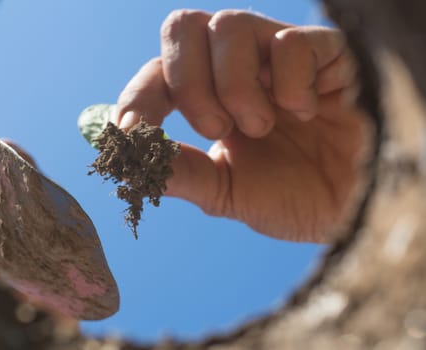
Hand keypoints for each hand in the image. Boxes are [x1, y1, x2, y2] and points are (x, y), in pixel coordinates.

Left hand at [113, 10, 369, 241]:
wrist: (352, 210)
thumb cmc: (289, 197)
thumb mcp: (225, 191)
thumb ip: (181, 173)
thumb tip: (128, 162)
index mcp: (208, 96)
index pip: (157, 72)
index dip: (138, 96)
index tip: (131, 131)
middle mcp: (237, 66)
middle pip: (182, 26)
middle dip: (188, 83)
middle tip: (215, 128)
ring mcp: (277, 54)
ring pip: (229, 25)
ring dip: (235, 87)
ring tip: (262, 126)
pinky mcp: (325, 52)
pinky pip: (290, 42)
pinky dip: (289, 84)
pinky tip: (305, 112)